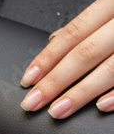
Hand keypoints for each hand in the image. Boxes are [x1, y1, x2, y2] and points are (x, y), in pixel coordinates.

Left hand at [20, 0, 113, 118]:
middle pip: (85, 53)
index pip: (72, 34)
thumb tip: (55, 39)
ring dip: (81, 93)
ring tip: (58, 110)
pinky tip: (101, 106)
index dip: (47, 59)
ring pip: (111, 68)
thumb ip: (90, 23)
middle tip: (33, 102)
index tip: (28, 79)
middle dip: (55, 81)